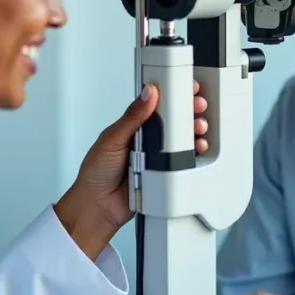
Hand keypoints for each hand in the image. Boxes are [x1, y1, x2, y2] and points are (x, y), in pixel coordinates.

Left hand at [54, 81, 207, 258]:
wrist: (98, 207)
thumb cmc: (96, 173)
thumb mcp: (112, 139)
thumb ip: (132, 117)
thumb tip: (147, 94)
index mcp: (133, 126)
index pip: (156, 105)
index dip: (172, 95)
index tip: (186, 87)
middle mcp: (147, 139)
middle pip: (173, 120)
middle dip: (188, 111)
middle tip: (198, 105)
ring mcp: (157, 156)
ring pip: (181, 140)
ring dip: (193, 131)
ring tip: (199, 127)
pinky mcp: (164, 172)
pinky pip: (182, 161)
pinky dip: (192, 154)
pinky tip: (198, 147)